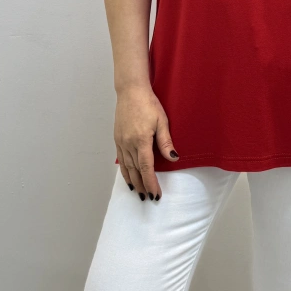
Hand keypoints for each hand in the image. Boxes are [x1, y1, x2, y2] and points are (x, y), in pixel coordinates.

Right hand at [114, 86, 179, 200]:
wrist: (130, 91)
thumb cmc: (148, 103)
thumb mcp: (162, 120)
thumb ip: (166, 141)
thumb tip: (173, 158)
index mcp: (141, 140)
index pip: (146, 168)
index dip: (151, 183)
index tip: (156, 194)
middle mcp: (129, 144)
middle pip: (135, 171)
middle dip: (142, 186)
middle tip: (148, 198)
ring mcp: (121, 142)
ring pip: (126, 168)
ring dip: (133, 182)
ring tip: (138, 193)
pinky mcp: (117, 139)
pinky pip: (120, 160)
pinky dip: (124, 171)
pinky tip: (128, 178)